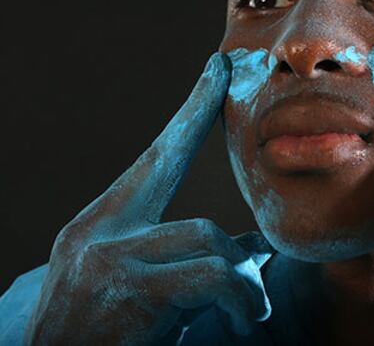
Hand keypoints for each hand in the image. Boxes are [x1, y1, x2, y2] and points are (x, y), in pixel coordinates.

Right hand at [24, 53, 272, 344]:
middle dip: (236, 253)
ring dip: (240, 283)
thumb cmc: (103, 339)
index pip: (159, 156)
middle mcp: (98, 235)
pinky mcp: (130, 290)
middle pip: (200, 223)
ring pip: (210, 243)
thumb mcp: (140, 291)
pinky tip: (244, 319)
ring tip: (248, 312)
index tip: (217, 70)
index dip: (193, 110)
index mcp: (99, 228)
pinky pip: (213, 273)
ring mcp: (110, 261)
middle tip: (259, 277)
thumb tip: (250, 248)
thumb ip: (185, 261)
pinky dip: (239, 296)